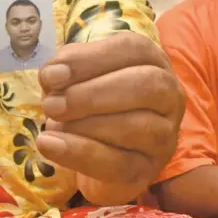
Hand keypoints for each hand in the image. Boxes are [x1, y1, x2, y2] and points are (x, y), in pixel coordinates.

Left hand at [36, 32, 184, 186]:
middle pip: (143, 86)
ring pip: (133, 127)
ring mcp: (164, 134)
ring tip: (51, 124)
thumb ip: (67, 68)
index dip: (89, 60)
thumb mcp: (78, 75)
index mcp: (151, 60)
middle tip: (51, 105)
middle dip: (90, 95)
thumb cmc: (91, 100)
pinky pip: (117, 163)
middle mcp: (168, 94)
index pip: (131, 49)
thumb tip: (53, 75)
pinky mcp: (148, 168)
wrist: (100, 149)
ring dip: (83, 125)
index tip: (51, 75)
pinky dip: (78, 153)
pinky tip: (49, 144)